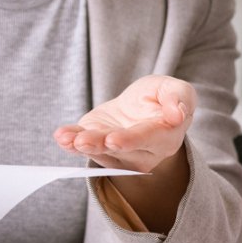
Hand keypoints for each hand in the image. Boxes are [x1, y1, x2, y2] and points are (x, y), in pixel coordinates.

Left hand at [54, 74, 195, 173]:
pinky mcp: (98, 149)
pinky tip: (62, 137)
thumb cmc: (160, 97)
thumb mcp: (173, 87)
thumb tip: (178, 114)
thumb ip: (179, 96)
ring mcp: (118, 155)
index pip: (148, 139)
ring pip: (99, 152)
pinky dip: (70, 142)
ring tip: (68, 138)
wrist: (140, 108)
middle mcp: (142, 153)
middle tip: (83, 141)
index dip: (131, 140)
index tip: (114, 140)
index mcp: (165, 137)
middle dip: (100, 145)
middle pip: (119, 150)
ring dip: (81, 145)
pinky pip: (83, 148)